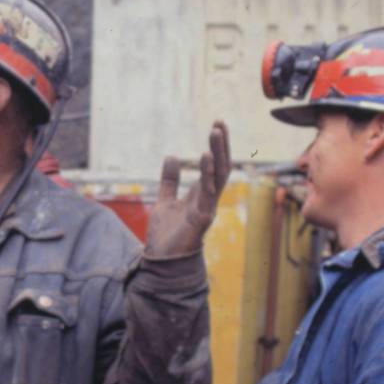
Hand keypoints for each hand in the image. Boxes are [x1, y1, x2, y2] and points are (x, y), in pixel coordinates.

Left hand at [144, 121, 231, 257]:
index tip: (217, 125)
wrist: (161, 261)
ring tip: (216, 131)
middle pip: (220, 167)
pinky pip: (208, 192)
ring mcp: (207, 208)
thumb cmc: (165, 236)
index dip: (216, 147)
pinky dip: (207, 173)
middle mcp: (208, 200)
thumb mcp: (164, 200)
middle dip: (222, 145)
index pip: (214, 166)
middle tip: (219, 122)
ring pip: (218, 176)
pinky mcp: (201, 217)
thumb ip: (169, 180)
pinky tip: (206, 156)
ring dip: (218, 152)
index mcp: (201, 195)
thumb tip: (171, 156)